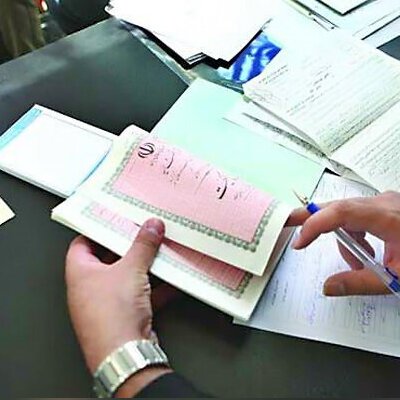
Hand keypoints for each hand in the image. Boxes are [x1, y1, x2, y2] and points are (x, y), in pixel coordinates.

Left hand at [65, 218, 172, 396]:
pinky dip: (154, 288)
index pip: (83, 243)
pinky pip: (140, 295)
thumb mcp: (131, 269)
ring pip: (127, 278)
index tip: (115, 220)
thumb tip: (150, 227)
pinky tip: (170, 281)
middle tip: (142, 234)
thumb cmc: (111, 316)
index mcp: (80, 273)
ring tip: (159, 254)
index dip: (98, 230)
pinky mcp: (124, 316)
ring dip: (144, 268)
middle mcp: (90, 289)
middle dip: (128, 248)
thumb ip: (143, 245)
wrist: (125, 354)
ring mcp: (107, 304)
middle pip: (108, 260)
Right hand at [287, 191, 399, 296]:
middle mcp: (383, 203)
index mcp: (387, 216)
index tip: (300, 242)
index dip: (314, 225)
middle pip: (337, 207)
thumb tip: (330, 287)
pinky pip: (358, 217)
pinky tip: (366, 253)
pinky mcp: (386, 207)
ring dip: (343, 239)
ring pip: (347, 215)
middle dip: (310, 219)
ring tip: (357, 263)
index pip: (340, 213)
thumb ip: (361, 283)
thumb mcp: (397, 276)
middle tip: (287, 222)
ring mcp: (385, 202)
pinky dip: (355, 235)